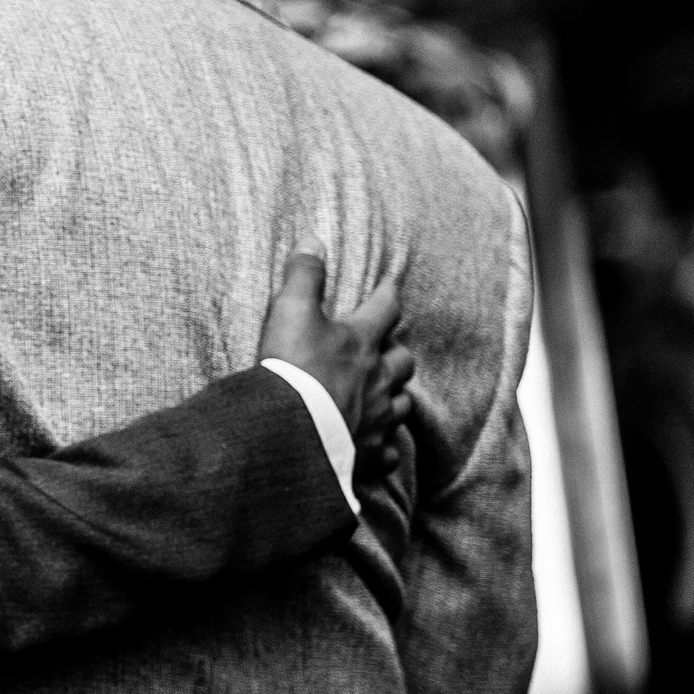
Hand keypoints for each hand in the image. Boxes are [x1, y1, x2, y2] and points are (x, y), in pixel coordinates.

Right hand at [256, 254, 413, 478]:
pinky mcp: (370, 453)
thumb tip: (313, 240)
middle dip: (397, 352)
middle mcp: (378, 379)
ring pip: (402, 404)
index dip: (388, 293)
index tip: (391, 285)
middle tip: (386, 349)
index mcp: (362, 342)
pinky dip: (385, 446)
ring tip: (383, 395)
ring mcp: (378, 418)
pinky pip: (389, 451)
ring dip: (395, 396)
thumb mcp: (290, 312)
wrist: (291, 433)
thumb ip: (303, 276)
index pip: (385, 308)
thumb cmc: (292, 369)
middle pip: (403, 360)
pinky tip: (376, 445)